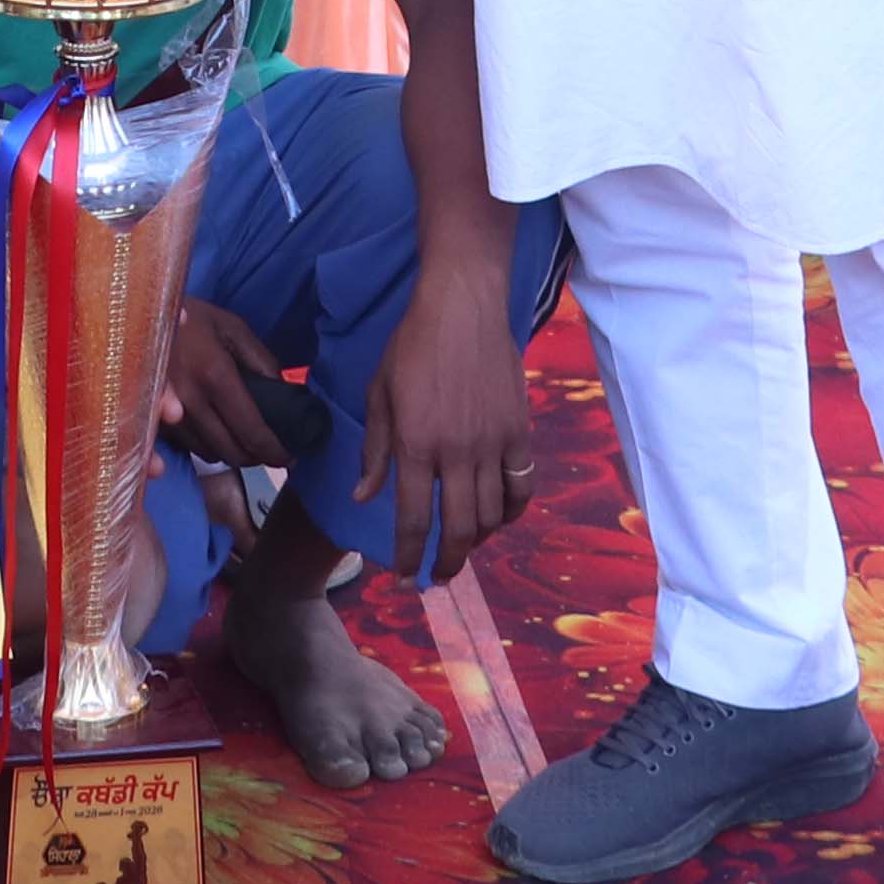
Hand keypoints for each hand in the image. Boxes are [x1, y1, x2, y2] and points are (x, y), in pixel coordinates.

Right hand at [159, 298, 291, 468]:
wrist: (138, 314)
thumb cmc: (192, 318)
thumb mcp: (233, 328)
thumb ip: (261, 362)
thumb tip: (286, 396)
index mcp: (215, 376)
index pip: (251, 430)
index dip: (274, 450)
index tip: (290, 456)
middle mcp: (189, 401)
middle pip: (230, 450)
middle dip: (256, 458)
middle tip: (272, 452)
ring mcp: (165, 414)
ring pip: (208, 453)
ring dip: (232, 454)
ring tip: (247, 444)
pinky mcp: (152, 419)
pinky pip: (187, 447)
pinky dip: (208, 448)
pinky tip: (219, 436)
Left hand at [359, 268, 527, 579]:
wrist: (463, 304)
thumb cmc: (411, 344)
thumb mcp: (379, 394)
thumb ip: (375, 451)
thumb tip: (363, 496)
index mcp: (415, 444)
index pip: (411, 518)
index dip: (406, 556)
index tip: (402, 579)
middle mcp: (456, 452)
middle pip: (457, 529)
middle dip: (445, 564)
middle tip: (436, 579)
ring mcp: (493, 444)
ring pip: (491, 515)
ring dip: (475, 539)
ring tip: (461, 544)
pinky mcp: (519, 432)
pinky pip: (521, 487)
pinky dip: (510, 511)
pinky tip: (497, 517)